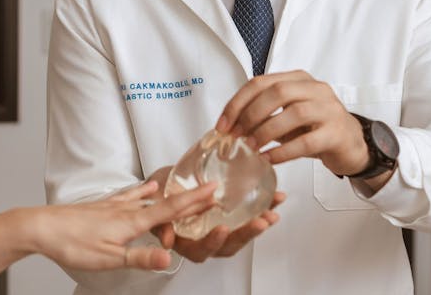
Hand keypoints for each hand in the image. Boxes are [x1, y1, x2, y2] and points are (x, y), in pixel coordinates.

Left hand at [29, 180, 216, 270]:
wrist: (42, 226)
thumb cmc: (73, 243)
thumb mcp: (109, 258)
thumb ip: (141, 258)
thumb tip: (170, 259)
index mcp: (131, 222)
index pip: (170, 211)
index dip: (194, 201)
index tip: (214, 190)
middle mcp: (125, 209)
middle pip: (164, 203)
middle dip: (189, 198)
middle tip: (211, 190)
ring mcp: (113, 206)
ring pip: (148, 198)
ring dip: (170, 194)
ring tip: (186, 188)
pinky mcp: (102, 207)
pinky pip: (130, 196)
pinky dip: (143, 191)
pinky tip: (147, 187)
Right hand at [159, 191, 284, 261]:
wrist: (165, 180)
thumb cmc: (158, 193)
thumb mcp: (154, 199)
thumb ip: (160, 218)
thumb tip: (166, 240)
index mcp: (184, 239)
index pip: (200, 249)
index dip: (212, 242)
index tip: (222, 229)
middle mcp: (204, 238)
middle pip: (227, 245)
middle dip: (246, 234)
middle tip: (260, 221)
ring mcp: (218, 228)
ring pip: (241, 234)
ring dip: (259, 225)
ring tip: (272, 213)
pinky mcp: (230, 216)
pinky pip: (249, 218)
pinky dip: (264, 209)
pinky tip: (276, 198)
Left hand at [216, 70, 369, 175]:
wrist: (352, 144)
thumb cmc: (313, 127)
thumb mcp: (285, 113)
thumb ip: (262, 113)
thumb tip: (230, 125)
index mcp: (298, 79)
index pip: (260, 83)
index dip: (237, 103)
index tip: (222, 124)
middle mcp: (315, 89)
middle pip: (276, 93)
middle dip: (250, 114)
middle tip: (235, 135)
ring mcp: (329, 109)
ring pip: (293, 114)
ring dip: (266, 131)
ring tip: (251, 147)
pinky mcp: (336, 133)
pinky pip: (306, 142)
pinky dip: (283, 151)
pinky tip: (269, 158)